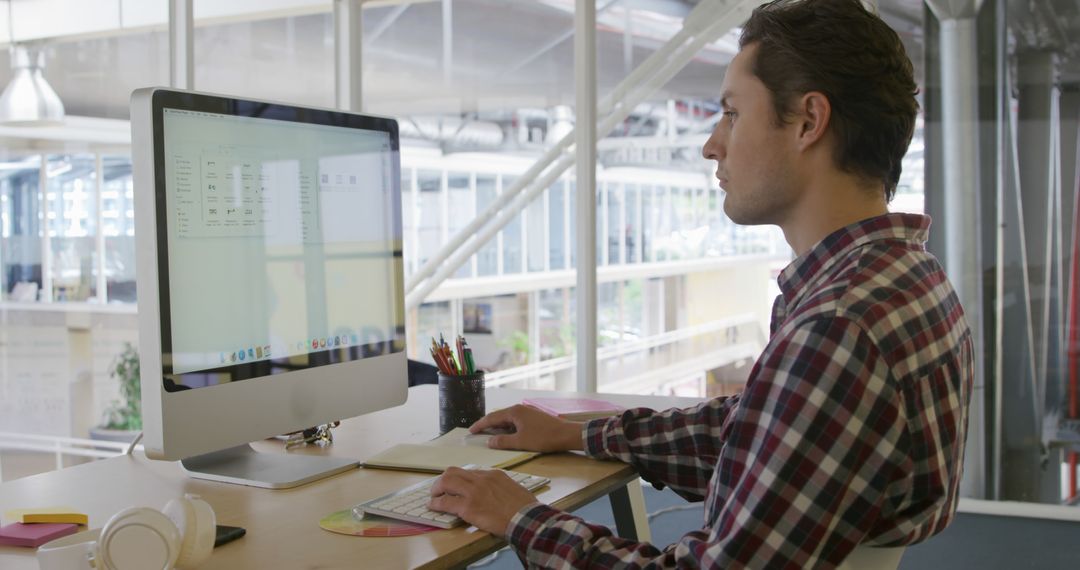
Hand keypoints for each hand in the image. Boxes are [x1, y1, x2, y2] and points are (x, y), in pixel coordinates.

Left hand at [428, 467, 538, 535]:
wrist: (526, 519)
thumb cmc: (525, 508)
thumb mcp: (514, 488)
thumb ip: (501, 487)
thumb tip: (496, 492)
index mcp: (493, 475)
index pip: (470, 473)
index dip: (460, 480)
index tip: (456, 486)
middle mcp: (481, 479)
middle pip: (454, 472)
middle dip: (443, 480)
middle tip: (440, 488)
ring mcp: (473, 492)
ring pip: (446, 481)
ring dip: (437, 489)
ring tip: (434, 496)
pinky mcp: (468, 507)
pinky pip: (445, 502)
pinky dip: (436, 503)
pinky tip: (433, 506)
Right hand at [469, 405, 583, 451]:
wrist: (566, 434)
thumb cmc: (544, 437)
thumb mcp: (521, 442)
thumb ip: (503, 442)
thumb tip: (490, 441)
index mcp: (514, 412)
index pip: (492, 418)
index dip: (480, 425)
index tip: (471, 431)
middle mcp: (519, 409)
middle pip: (499, 416)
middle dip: (487, 425)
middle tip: (476, 433)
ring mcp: (527, 412)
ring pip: (508, 419)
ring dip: (498, 427)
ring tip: (489, 435)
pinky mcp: (533, 418)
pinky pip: (515, 422)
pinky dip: (507, 428)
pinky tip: (507, 435)